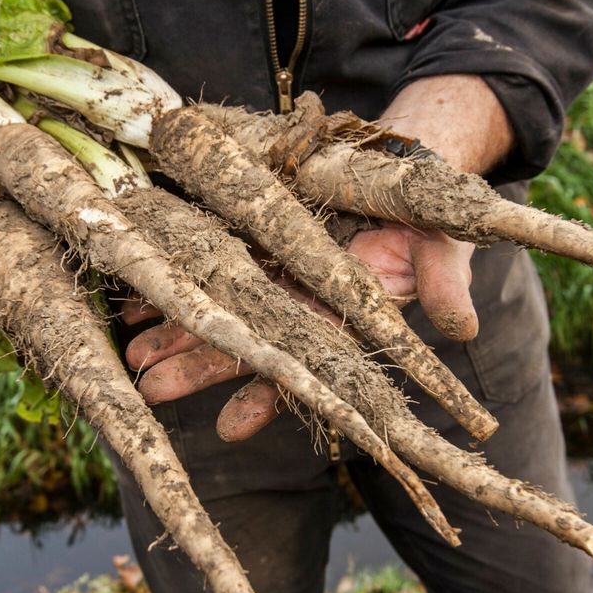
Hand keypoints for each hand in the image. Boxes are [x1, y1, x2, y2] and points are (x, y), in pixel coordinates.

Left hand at [125, 75, 513, 438]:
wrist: (404, 167)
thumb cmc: (426, 214)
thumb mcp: (443, 243)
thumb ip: (446, 283)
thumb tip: (461, 326)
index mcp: (343, 315)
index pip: (303, 367)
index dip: (267, 395)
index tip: (230, 426)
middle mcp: (301, 302)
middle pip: (245, 341)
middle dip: (197, 366)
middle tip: (148, 388)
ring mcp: (274, 270)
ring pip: (217, 307)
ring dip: (174, 328)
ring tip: (131, 349)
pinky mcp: (254, 235)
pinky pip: (205, 261)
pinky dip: (171, 278)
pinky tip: (131, 297)